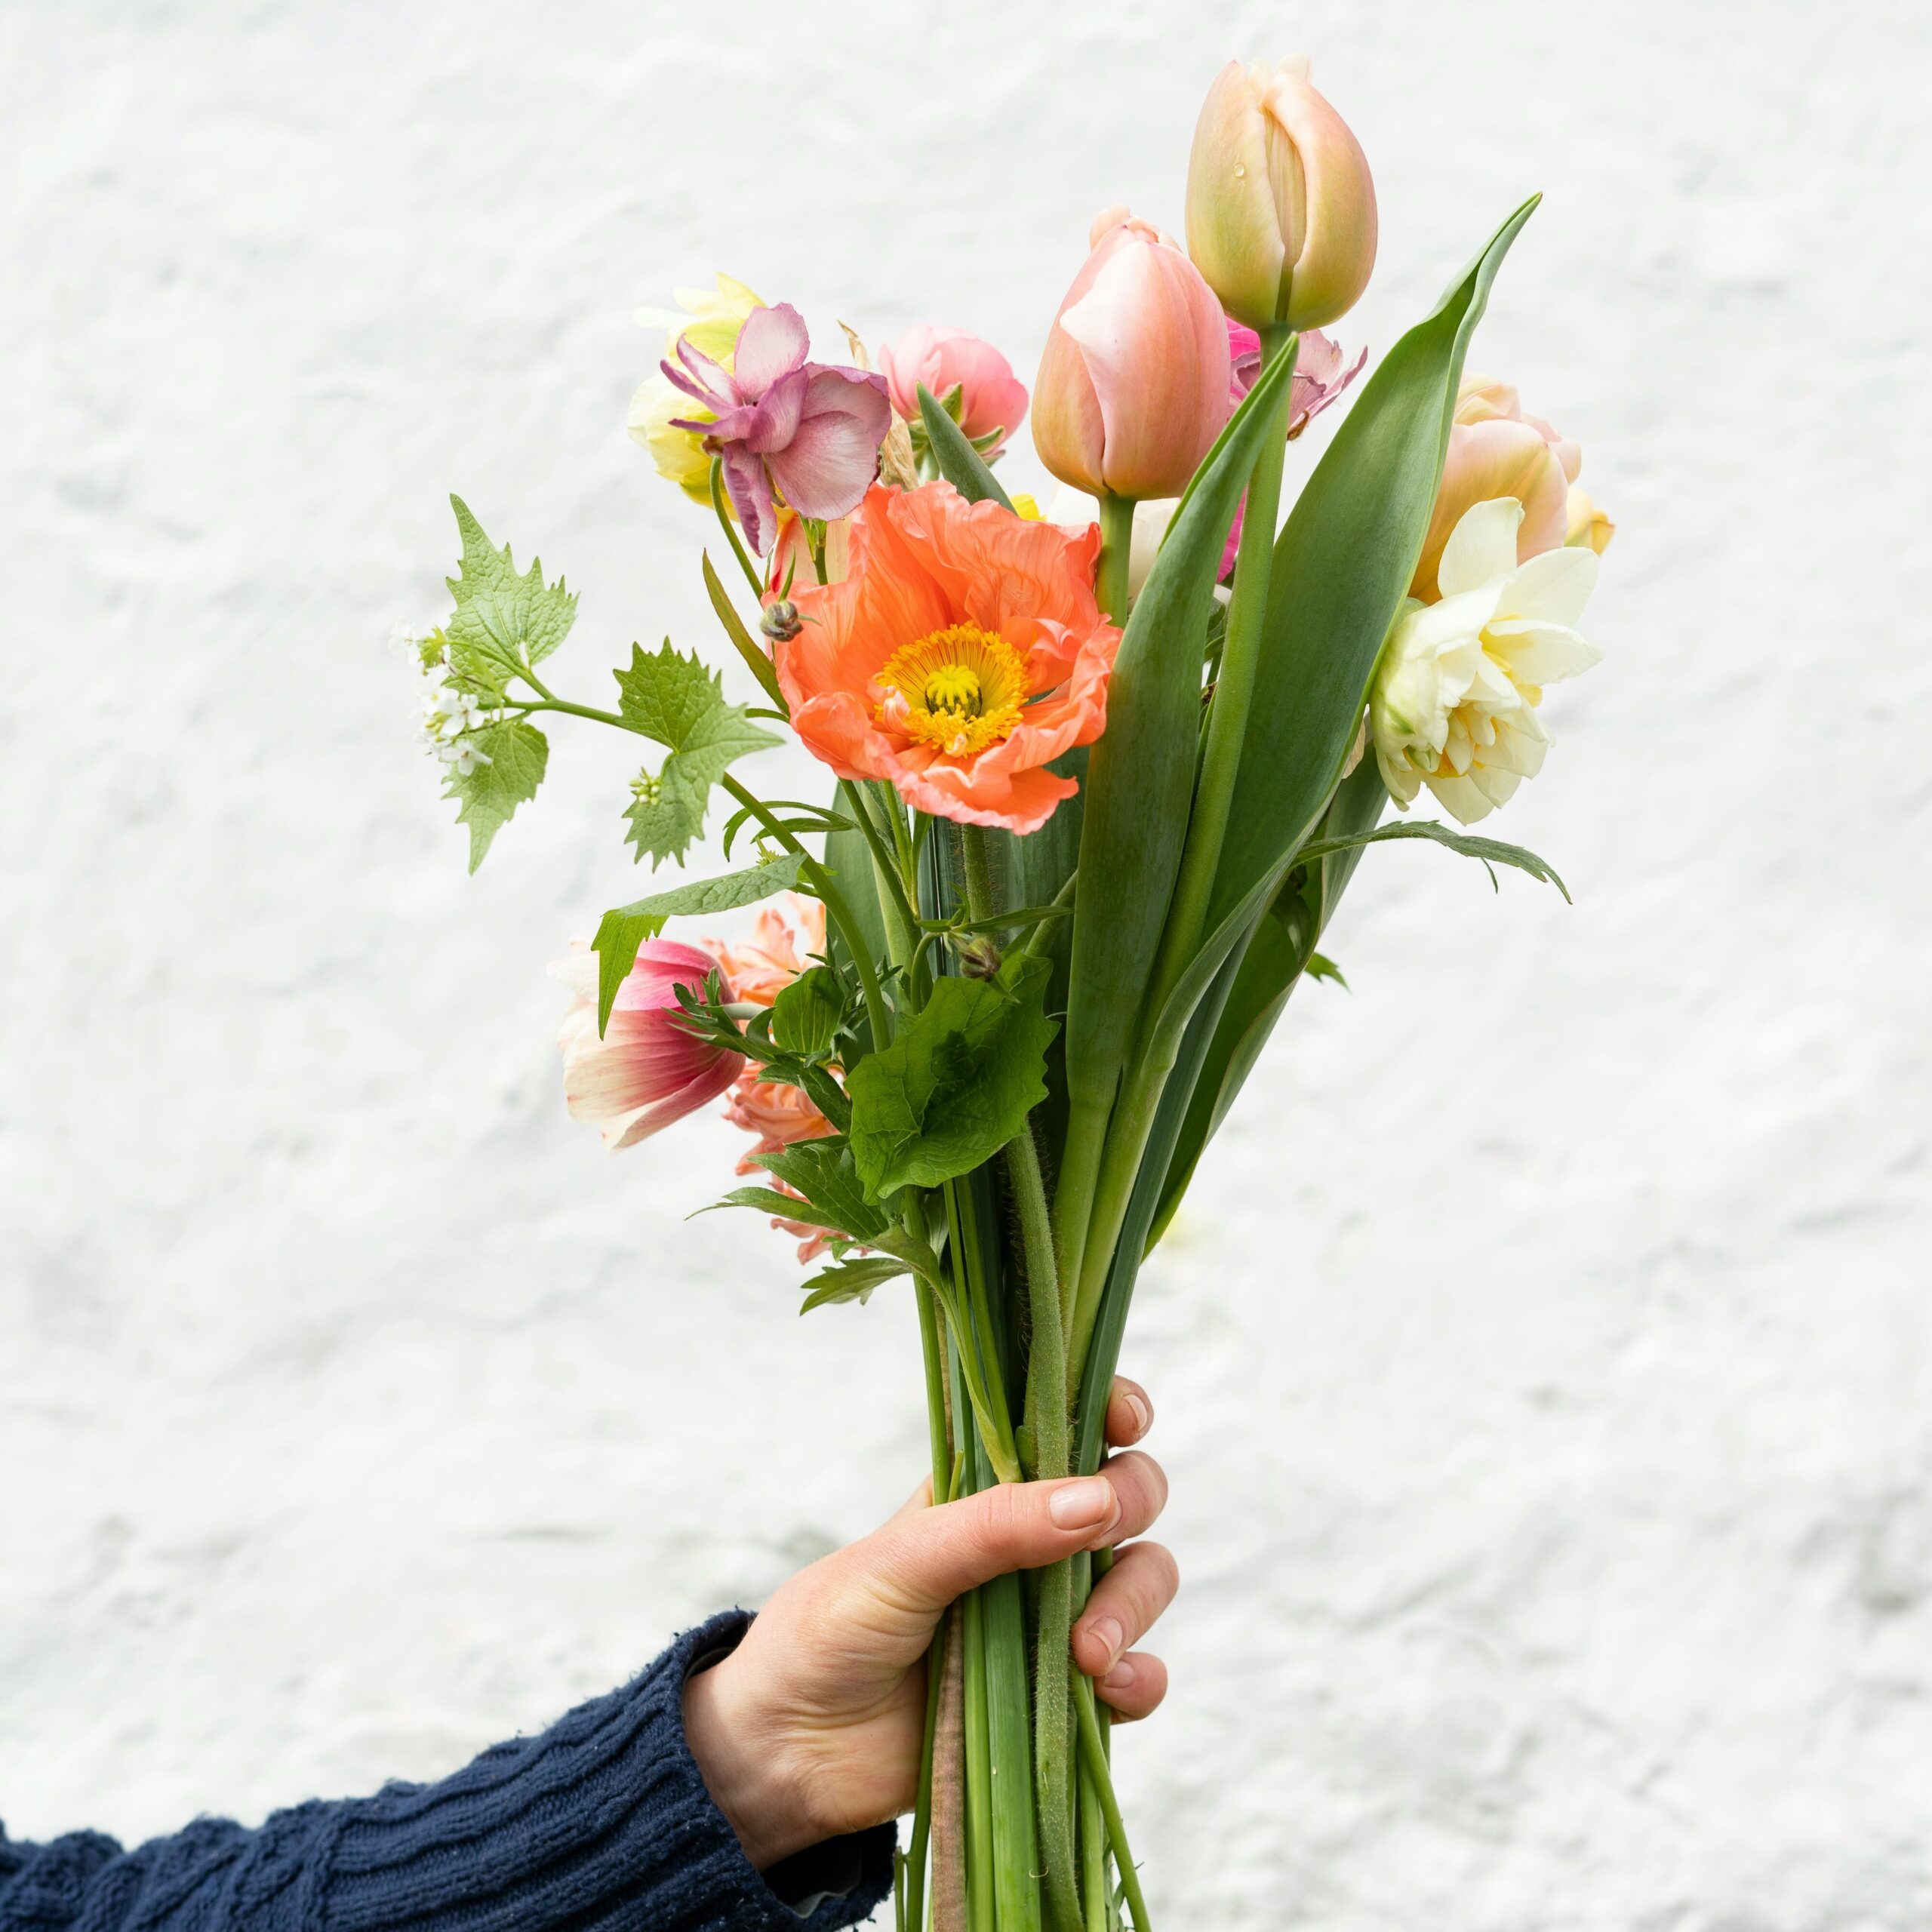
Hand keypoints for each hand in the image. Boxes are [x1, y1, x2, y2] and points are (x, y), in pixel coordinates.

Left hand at [683, 1377, 1174, 1869]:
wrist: (790, 1752)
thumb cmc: (828, 1631)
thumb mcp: (901, 1561)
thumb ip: (995, 1526)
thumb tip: (1096, 1501)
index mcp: (987, 1489)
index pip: (1067, 1425)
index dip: (1110, 1408)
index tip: (1125, 1420)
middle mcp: (1031, 1543)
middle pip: (1127, 1494)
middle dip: (1133, 1502)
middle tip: (1101, 1537)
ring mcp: (1050, 1618)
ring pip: (1142, 1579)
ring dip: (1133, 1603)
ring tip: (1085, 1651)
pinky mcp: (1061, 1696)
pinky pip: (1135, 1677)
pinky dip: (1141, 1679)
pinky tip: (1110, 1690)